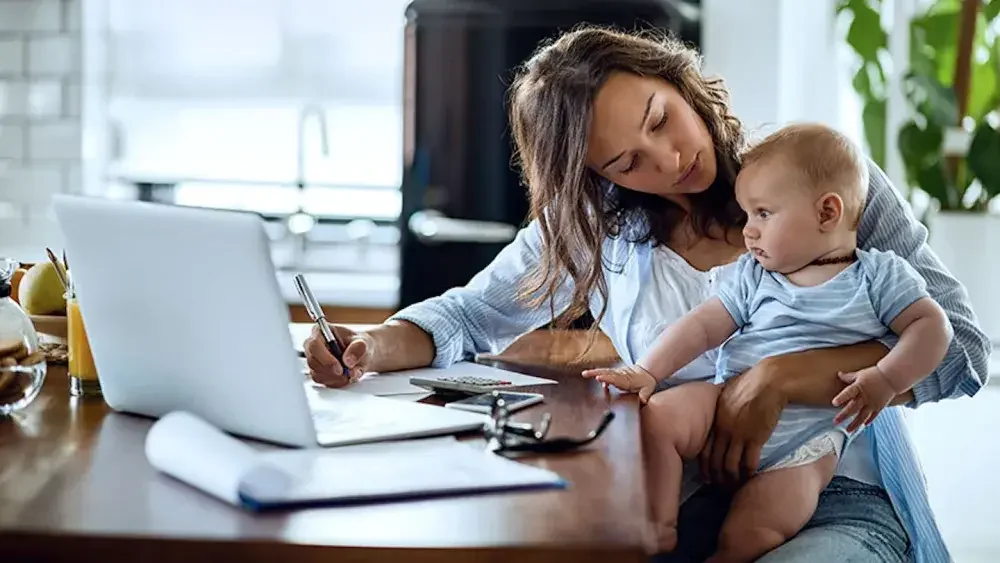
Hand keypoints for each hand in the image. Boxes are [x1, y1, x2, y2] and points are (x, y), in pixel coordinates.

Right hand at [304, 324, 373, 387]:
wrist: (361, 354)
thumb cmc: (359, 344)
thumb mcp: (363, 342)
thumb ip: (357, 349)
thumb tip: (348, 361)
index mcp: (320, 331)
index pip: (314, 344)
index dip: (325, 358)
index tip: (339, 367)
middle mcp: (313, 346)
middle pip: (312, 361)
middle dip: (331, 371)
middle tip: (347, 373)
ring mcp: (313, 360)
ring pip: (317, 374)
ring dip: (336, 377)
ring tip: (350, 372)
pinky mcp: (317, 372)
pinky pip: (322, 381)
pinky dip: (336, 382)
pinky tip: (345, 376)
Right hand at [581, 365, 657, 403]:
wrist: (647, 372)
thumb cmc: (646, 382)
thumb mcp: (648, 390)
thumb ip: (644, 396)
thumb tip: (642, 402)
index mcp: (627, 380)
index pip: (615, 379)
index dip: (607, 379)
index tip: (599, 378)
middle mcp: (620, 376)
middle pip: (607, 373)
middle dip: (595, 373)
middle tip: (585, 373)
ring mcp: (617, 374)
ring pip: (604, 372)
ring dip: (594, 372)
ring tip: (584, 373)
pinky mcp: (615, 374)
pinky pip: (605, 373)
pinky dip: (598, 374)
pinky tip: (592, 376)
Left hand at [700, 363, 785, 485]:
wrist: (768, 381)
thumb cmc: (751, 383)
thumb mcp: (728, 393)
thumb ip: (722, 406)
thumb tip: (721, 411)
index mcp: (716, 419)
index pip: (705, 449)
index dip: (705, 466)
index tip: (707, 476)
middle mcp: (724, 430)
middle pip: (715, 460)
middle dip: (716, 477)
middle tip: (719, 487)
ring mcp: (739, 435)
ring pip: (730, 465)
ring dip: (731, 479)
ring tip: (734, 486)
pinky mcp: (756, 439)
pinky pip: (748, 463)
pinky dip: (747, 474)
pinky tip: (749, 478)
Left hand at [832, 366, 895, 431]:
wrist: (892, 378)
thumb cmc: (875, 374)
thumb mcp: (860, 374)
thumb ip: (849, 377)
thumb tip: (839, 374)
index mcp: (859, 387)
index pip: (848, 392)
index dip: (841, 398)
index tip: (834, 403)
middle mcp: (865, 397)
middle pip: (853, 408)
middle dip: (844, 415)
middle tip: (835, 422)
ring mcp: (873, 403)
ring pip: (862, 416)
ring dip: (854, 424)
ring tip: (847, 430)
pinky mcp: (879, 407)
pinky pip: (873, 416)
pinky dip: (868, 420)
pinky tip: (863, 425)